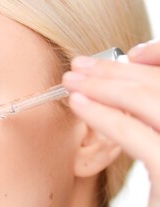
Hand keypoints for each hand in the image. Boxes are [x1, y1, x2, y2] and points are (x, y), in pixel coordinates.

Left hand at [62, 40, 159, 206]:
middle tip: (80, 65)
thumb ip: (151, 120)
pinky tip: (77, 104)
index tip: (129, 54)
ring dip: (105, 85)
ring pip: (152, 102)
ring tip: (70, 80)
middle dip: (118, 71)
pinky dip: (104, 115)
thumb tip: (129, 80)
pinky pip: (138, 136)